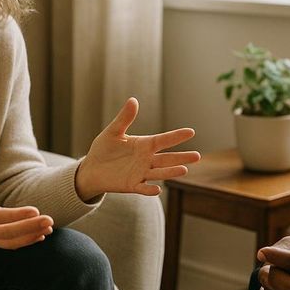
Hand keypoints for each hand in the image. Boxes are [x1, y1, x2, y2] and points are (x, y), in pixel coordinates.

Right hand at [0, 158, 53, 250]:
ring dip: (31, 235)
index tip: (35, 210)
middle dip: (30, 226)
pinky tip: (41, 235)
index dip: (15, 215)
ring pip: (11, 241)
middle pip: (7, 232)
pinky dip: (26, 241)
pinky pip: (10, 245)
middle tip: (49, 219)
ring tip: (49, 227)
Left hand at [75, 97, 200, 198]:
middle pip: (167, 158)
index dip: (176, 136)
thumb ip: (124, 118)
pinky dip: (150, 189)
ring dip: (171, 172)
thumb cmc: (104, 149)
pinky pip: (142, 188)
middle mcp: (146, 160)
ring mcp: (140, 173)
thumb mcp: (113, 132)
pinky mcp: (131, 185)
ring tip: (184, 170)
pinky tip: (158, 189)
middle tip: (197, 156)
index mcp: (144, 145)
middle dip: (182, 157)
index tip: (191, 132)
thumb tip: (133, 100)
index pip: (163, 140)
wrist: (91, 169)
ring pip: (159, 173)